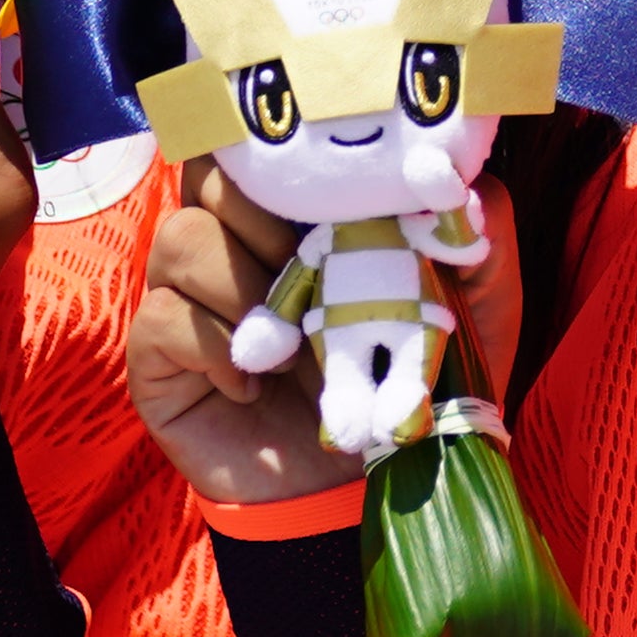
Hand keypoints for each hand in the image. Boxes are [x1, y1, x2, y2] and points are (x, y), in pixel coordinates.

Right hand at [131, 167, 524, 508]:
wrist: (361, 492)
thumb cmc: (408, 386)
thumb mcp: (471, 308)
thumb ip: (478, 234)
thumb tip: (463, 180)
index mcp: (290, 217)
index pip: (255, 144)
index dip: (276, 147)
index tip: (328, 174)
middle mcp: (229, 245)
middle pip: (207, 174)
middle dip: (266, 211)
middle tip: (312, 260)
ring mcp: (186, 299)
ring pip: (180, 239)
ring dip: (245, 282)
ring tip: (289, 340)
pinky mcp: (158, 360)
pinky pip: (165, 319)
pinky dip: (216, 347)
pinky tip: (255, 386)